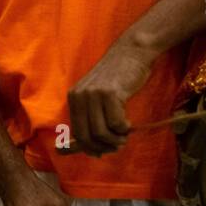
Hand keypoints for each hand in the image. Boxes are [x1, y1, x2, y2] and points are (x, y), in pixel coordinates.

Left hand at [66, 38, 156, 156]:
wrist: (132, 52)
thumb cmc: (119, 77)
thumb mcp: (99, 97)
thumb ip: (92, 119)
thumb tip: (91, 152)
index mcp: (74, 97)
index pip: (76, 133)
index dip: (88, 147)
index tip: (99, 153)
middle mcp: (80, 95)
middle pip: (86, 136)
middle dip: (102, 147)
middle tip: (116, 146)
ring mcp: (93, 94)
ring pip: (100, 133)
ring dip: (114, 140)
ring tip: (123, 136)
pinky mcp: (109, 93)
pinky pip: (115, 123)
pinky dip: (123, 129)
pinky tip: (128, 123)